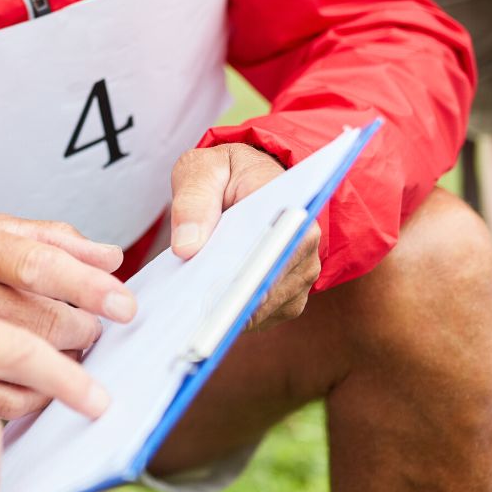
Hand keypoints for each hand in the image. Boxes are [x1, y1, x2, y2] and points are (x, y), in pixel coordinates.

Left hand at [170, 144, 312, 326]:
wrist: (247, 181)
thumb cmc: (226, 173)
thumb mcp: (203, 169)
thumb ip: (193, 199)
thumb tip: (187, 247)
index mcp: (291, 207)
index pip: (277, 247)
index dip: (250, 274)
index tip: (218, 296)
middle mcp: (305, 246)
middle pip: (270, 288)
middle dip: (230, 303)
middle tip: (189, 319)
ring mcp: (299, 276)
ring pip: (263, 309)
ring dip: (228, 316)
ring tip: (188, 321)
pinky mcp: (285, 297)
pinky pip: (257, 317)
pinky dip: (229, 320)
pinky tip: (199, 319)